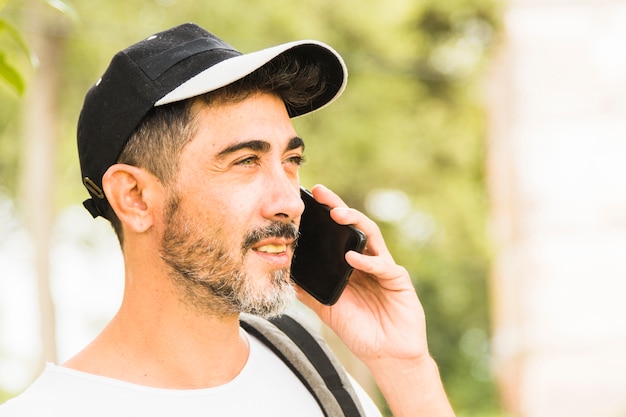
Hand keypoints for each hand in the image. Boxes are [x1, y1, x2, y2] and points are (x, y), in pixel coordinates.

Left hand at [295, 184, 428, 364]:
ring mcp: (385, 267)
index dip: (327, 213)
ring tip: (337, 214)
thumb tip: (284, 274)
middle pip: (355, 226)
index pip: (339, 232)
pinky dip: (367, 260)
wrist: (386, 354)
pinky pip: (383, 266)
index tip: (309, 198)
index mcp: (352, 263)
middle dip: (339, 207)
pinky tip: (352, 258)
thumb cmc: (359, 328)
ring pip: (372, 236)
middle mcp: (369, 259)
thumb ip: (308, 290)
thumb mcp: (326, 307)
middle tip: (322, 194)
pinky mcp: (398, 281)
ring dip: (355, 223)